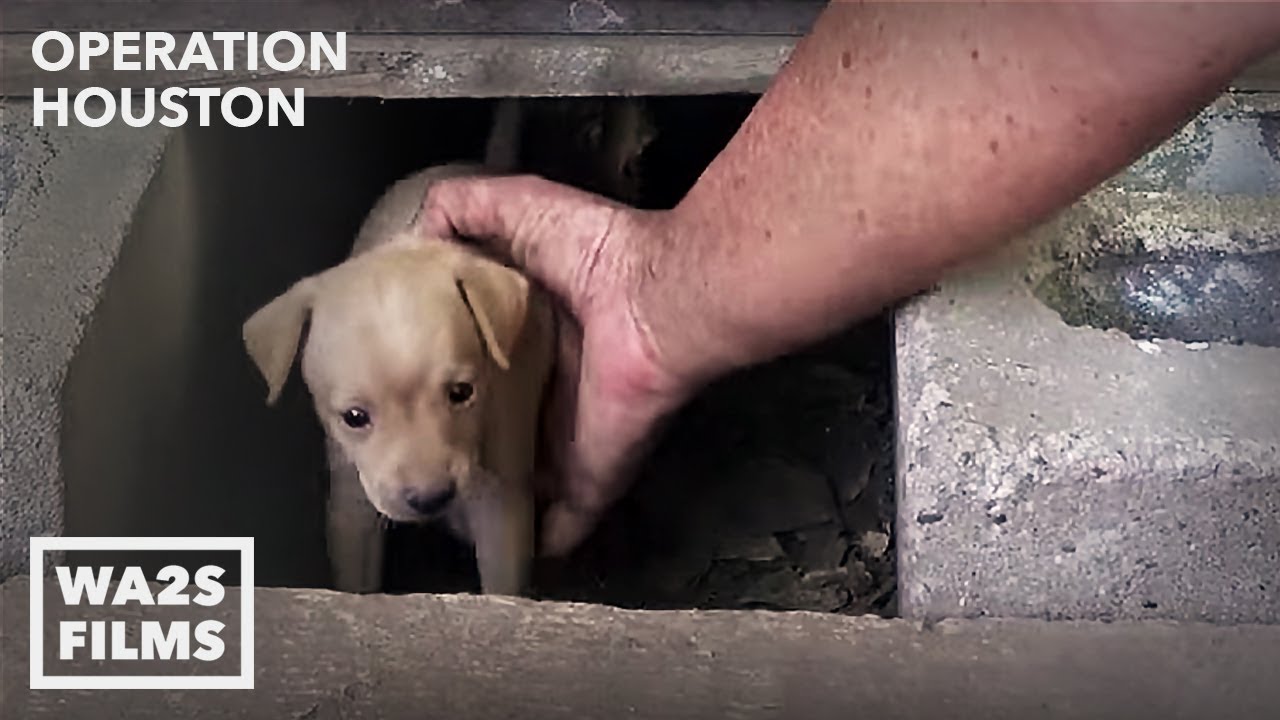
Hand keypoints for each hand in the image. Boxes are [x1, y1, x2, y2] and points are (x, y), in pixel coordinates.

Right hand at [419, 174, 691, 555]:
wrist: (658, 301)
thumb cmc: (593, 253)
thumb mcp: (517, 207)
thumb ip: (464, 210)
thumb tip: (414, 234)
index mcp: (532, 332)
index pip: (479, 364)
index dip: (439, 377)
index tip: (395, 394)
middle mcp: (552, 388)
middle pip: (497, 426)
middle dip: (459, 445)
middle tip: (409, 467)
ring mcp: (574, 437)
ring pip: (525, 478)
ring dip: (489, 499)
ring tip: (440, 522)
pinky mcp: (593, 472)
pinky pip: (569, 518)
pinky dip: (546, 541)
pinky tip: (511, 561)